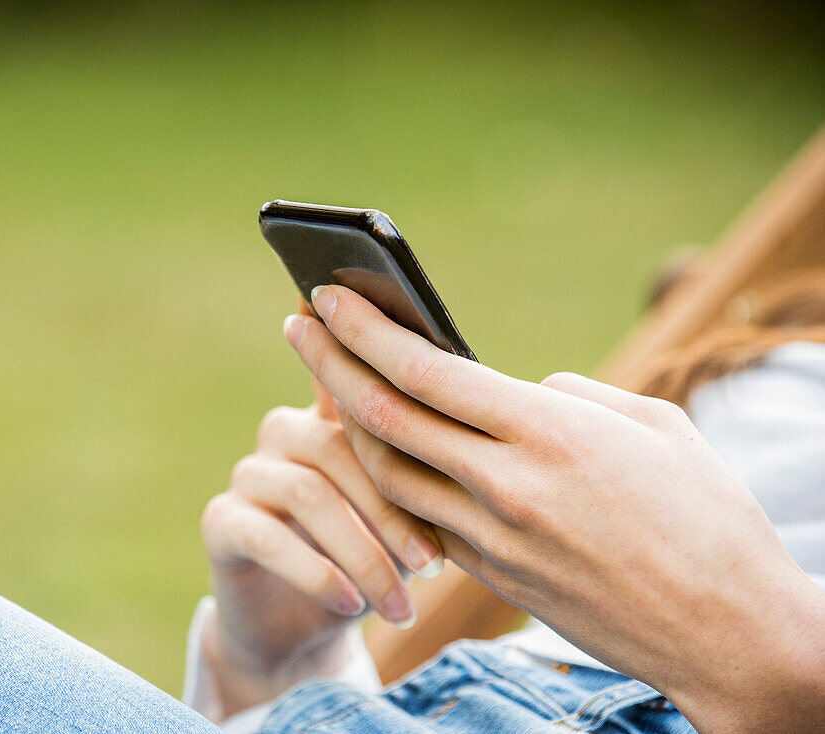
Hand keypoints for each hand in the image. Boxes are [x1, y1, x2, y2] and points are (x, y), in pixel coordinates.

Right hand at [199, 300, 443, 716]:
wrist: (303, 633)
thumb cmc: (372, 564)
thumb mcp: (408, 522)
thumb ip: (431, 478)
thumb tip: (502, 444)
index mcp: (334, 420)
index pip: (346, 372)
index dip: (348, 340)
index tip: (361, 307)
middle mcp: (286, 432)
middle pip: (339, 445)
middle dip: (393, 510)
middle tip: (433, 566)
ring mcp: (250, 472)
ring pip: (308, 492)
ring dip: (362, 554)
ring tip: (402, 606)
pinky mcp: (222, 520)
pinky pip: (266, 534)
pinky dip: (314, 572)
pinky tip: (348, 604)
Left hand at [284, 285, 824, 732]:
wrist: (727, 635)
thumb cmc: (709, 519)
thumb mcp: (656, 426)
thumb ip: (574, 397)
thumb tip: (521, 390)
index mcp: (549, 432)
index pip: (426, 370)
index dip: (366, 330)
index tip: (328, 296)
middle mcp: (507, 485)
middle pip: (386, 418)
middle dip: (330, 364)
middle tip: (296, 325)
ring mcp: (493, 540)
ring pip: (389, 474)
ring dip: (348, 426)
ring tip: (329, 386)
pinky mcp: (493, 579)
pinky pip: (422, 521)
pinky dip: (393, 483)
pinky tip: (383, 454)